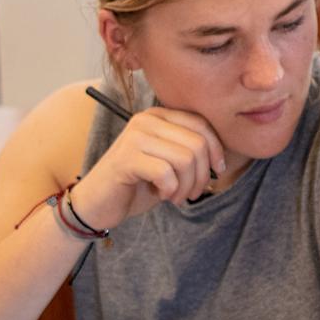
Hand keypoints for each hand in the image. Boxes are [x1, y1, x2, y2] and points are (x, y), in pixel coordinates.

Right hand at [71, 106, 226, 228]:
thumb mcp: (169, 162)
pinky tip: (159, 194)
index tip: (217, 171)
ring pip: (185, 159)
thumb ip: (190, 151)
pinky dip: (170, 190)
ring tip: (174, 196)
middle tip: (191, 193)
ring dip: (186, 186)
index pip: (202, 124)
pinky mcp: (126, 159)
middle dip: (201, 175)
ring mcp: (135, 137)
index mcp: (159, 116)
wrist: (97, 203)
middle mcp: (147, 120)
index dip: (217, 150)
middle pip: (197, 143)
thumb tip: (222, 158)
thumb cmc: (137, 184)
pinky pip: (165, 173)